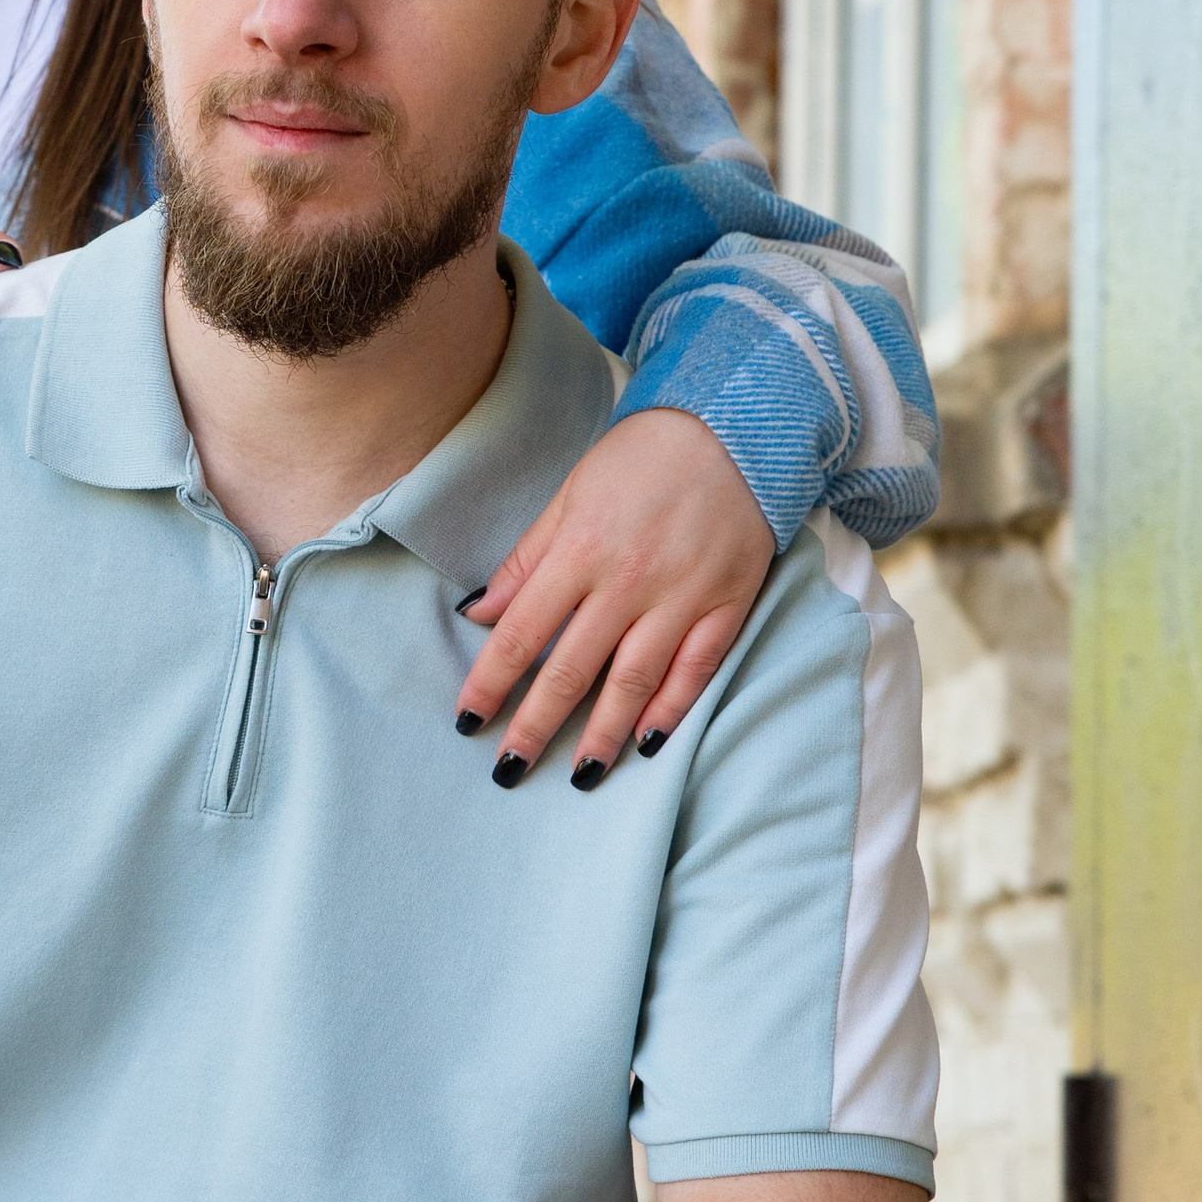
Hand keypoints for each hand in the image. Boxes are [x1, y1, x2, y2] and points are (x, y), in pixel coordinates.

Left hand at [454, 406, 774, 783]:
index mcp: (580, 550)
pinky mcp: (727, 604)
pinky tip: (649, 742)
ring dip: (603, 735)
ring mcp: (682, 596)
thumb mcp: (570, 494)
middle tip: (509, 770)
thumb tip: (479, 614)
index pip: (522, 633)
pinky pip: (696, 668)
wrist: (733, 426)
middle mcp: (628, 580)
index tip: (467, 721)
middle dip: (536, 726)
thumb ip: (527, 559)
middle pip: (571, 670)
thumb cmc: (640, 458)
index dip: (490, 683)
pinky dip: (672, 709)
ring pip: (634, 682)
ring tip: (580, 774)